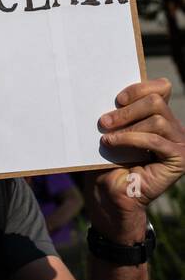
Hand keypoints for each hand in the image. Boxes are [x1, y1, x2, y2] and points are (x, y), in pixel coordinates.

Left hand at [85, 78, 183, 242]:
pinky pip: (155, 140)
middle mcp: (174, 127)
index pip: (160, 87)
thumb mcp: (112, 130)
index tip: (116, 99)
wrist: (110, 191)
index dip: (138, 88)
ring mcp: (179, 143)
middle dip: (126, 109)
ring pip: (156, 119)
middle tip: (103, 121)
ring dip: (126, 126)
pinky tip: (111, 143)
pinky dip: (130, 139)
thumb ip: (118, 112)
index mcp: (160, 115)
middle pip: (156, 100)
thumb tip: (103, 89)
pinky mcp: (179, 159)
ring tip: (105, 136)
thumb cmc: (107, 159)